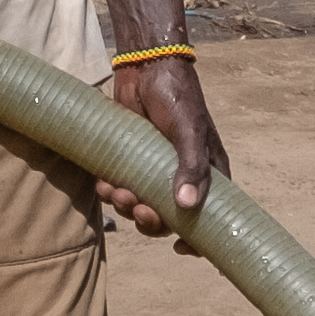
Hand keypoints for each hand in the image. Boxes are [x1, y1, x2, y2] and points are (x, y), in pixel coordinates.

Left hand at [102, 56, 221, 239]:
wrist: (146, 67)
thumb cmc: (177, 96)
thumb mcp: (190, 130)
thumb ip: (191, 167)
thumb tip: (187, 206)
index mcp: (208, 173)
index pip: (210, 218)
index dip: (198, 240)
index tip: (180, 248)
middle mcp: (183, 176)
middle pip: (170, 220)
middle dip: (152, 221)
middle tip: (138, 208)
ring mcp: (155, 171)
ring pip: (143, 208)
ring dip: (128, 208)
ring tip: (115, 191)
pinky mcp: (131, 163)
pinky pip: (122, 191)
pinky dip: (112, 194)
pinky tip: (103, 183)